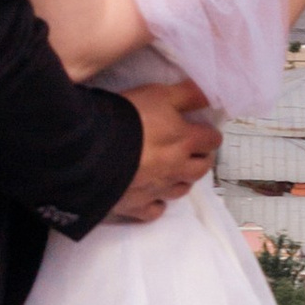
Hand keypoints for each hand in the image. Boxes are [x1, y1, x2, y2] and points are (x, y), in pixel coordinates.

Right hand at [106, 79, 220, 221]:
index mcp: (185, 141)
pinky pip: (154, 210)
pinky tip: (151, 195)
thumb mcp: (159, 94)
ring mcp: (158, 190)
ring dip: (182, 180)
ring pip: (181, 190)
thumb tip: (208, 94)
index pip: (212, 140)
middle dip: (201, 158)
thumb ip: (187, 94)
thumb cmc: (127, 118)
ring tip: (174, 171)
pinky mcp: (137, 205)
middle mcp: (177, 169)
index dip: (209, 134)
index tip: (203, 130)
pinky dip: (156, 203)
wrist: (92, 149)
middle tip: (193, 151)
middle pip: (201, 169)